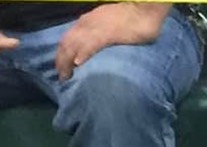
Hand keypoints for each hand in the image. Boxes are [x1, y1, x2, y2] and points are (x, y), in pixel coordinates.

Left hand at [54, 3, 168, 81]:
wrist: (145, 9)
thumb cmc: (133, 18)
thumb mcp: (110, 25)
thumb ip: (102, 34)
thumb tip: (97, 47)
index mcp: (88, 21)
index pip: (68, 38)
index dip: (62, 53)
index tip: (61, 67)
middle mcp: (87, 23)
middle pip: (67, 42)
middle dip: (61, 60)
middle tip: (61, 77)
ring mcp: (97, 27)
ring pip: (75, 44)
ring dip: (67, 60)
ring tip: (66, 75)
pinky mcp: (109, 32)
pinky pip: (92, 44)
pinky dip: (84, 53)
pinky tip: (78, 63)